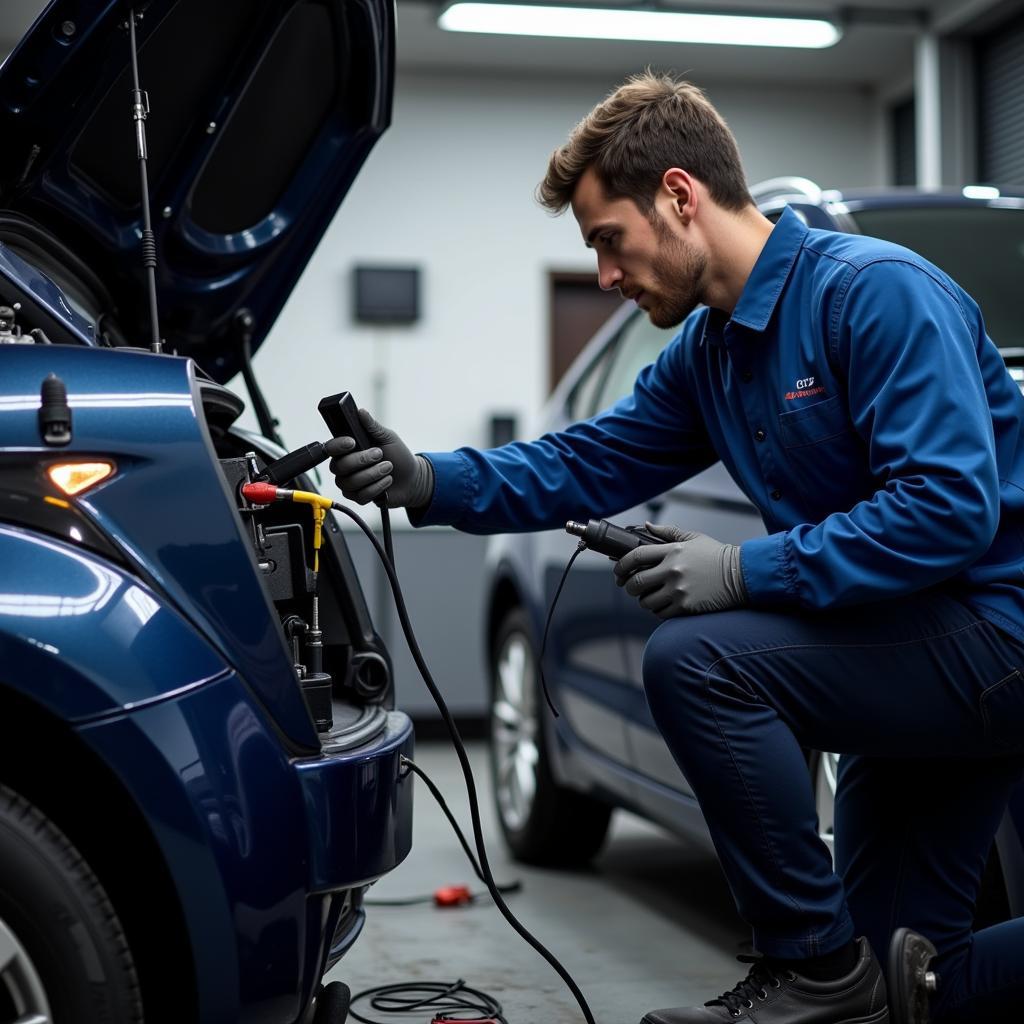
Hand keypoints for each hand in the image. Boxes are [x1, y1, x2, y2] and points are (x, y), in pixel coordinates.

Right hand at [324, 408, 433, 507]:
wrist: (412, 478)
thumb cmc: (398, 456)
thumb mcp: (388, 437)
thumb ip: (373, 426)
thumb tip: (361, 412)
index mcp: (348, 450)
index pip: (331, 448)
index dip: (338, 446)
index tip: (353, 442)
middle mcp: (344, 467)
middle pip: (339, 466)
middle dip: (362, 460)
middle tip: (381, 455)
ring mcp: (350, 484)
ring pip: (350, 483)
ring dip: (373, 474)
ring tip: (388, 467)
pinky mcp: (358, 497)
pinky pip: (360, 495)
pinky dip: (377, 487)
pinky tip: (387, 481)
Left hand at [613, 522, 747, 617]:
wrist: (741, 575)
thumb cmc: (717, 556)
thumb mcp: (694, 538)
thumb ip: (668, 532)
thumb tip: (647, 526)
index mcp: (672, 551)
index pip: (635, 556)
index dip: (621, 565)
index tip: (618, 571)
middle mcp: (673, 570)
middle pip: (635, 582)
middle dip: (629, 586)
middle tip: (632, 587)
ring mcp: (678, 590)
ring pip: (645, 601)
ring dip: (644, 600)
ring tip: (652, 595)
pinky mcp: (686, 607)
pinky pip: (659, 613)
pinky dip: (658, 610)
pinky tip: (665, 604)